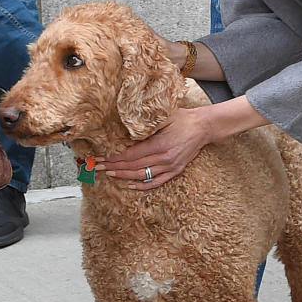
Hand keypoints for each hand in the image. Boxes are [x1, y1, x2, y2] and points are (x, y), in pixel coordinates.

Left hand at [96, 106, 215, 189]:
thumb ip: (145, 124)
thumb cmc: (183, 118)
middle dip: (114, 167)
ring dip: (124, 176)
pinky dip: (143, 185)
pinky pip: (157, 181)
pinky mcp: (176, 170)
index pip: (131, 155)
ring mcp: (171, 166)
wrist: (204, 127)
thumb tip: (125, 129)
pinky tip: (131, 185)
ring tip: (109, 174)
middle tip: (97, 167)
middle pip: (133, 166)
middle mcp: (164, 158)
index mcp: (160, 145)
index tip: (101, 158)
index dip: (114, 158)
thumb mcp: (164, 116)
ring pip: (142, 175)